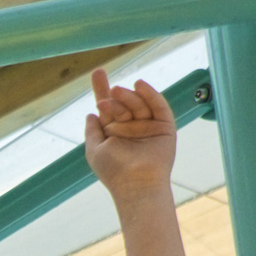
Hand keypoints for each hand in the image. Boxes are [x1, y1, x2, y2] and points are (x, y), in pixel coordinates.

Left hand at [83, 70, 176, 200]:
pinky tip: (140, 85)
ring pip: (138, 104)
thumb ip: (92, 132)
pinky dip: (150, 94)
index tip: (98, 72)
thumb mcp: (95, 149)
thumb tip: (90, 114)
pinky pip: (158, 106)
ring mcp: (148, 127)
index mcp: (114, 132)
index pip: (108, 106)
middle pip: (122, 103)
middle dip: (113, 98)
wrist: (136, 183)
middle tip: (107, 97)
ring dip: (127, 96)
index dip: (101, 89)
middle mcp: (131, 128)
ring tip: (117, 91)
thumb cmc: (113, 171)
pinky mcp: (165, 127)